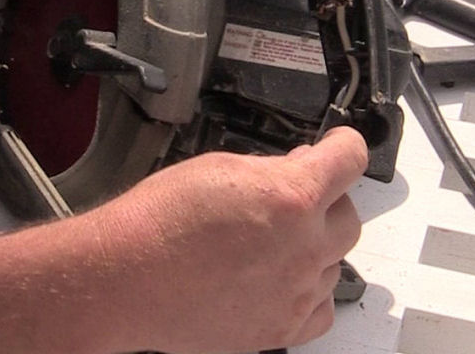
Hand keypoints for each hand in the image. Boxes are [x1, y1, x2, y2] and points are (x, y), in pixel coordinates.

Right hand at [95, 126, 367, 352]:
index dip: (345, 145)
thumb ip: (272, 168)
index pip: (350, 158)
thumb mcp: (221, 167)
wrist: (124, 279)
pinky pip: (321, 309)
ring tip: (274, 243)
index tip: (339, 147)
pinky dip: (310, 292)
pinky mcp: (280, 330)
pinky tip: (284, 280)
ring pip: (336, 263)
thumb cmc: (160, 222)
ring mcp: (295, 293)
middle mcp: (303, 247)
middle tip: (299, 199)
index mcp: (293, 196)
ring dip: (316, 247)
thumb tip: (298, 168)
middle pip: (349, 217)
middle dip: (328, 201)